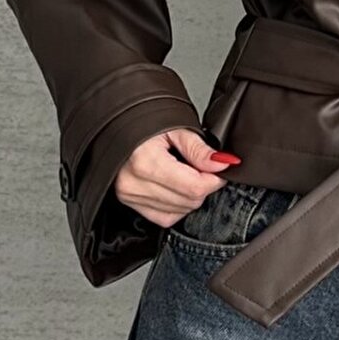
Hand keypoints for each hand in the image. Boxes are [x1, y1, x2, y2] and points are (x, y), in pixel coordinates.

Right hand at [114, 127, 239, 227]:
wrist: (116, 126)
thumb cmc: (142, 122)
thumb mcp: (174, 127)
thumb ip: (199, 149)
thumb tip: (222, 164)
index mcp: (144, 162)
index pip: (194, 186)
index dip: (215, 179)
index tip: (218, 167)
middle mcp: (134, 183)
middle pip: (190, 201)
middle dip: (203, 185)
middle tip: (199, 165)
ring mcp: (130, 196)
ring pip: (181, 211)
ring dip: (190, 195)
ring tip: (182, 171)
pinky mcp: (129, 203)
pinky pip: (165, 217)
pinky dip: (177, 205)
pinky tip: (174, 186)